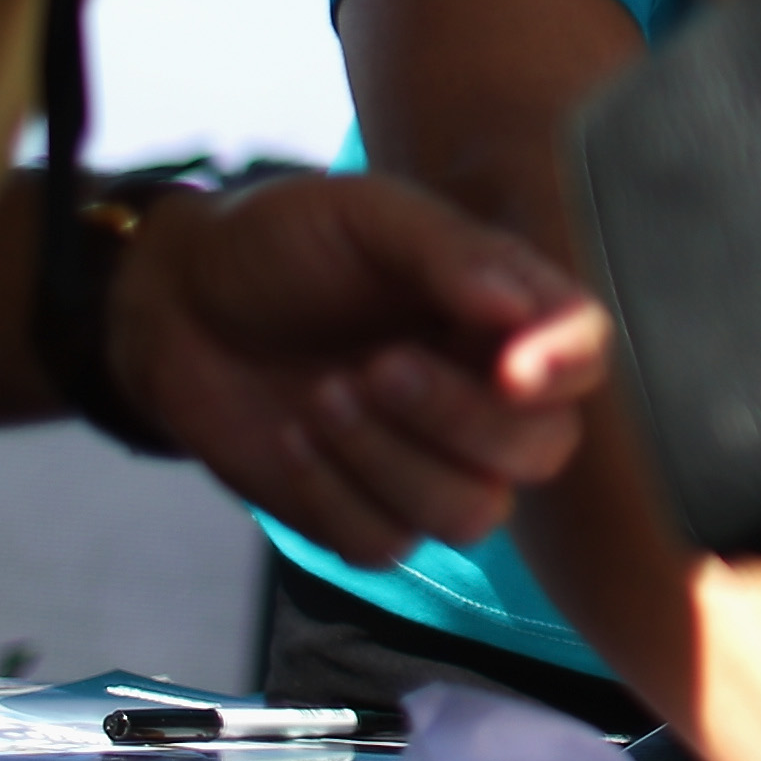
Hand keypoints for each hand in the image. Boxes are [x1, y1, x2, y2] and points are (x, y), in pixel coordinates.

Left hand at [109, 173, 610, 566]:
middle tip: (377, 366)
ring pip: (473, 513)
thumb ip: (451, 252)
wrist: (176, 303)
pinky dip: (336, 494)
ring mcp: (429, 462)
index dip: (566, 369)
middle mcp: (485, 392)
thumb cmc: (279, 242)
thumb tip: (522, 307)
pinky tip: (295, 438)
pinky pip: (387, 544)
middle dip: (461, 420)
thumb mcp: (365, 217)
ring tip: (324, 396)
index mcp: (504, 312)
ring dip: (394, 463)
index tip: (515, 370)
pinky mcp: (367, 514)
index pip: (583, 354)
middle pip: (542, 449)